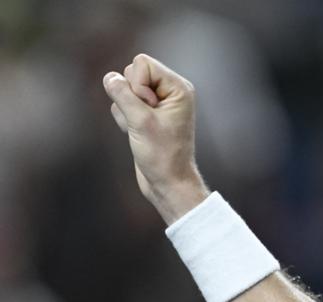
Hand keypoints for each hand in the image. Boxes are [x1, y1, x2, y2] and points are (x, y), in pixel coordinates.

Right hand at [103, 54, 208, 223]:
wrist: (168, 183)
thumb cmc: (162, 156)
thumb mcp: (140, 121)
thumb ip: (122, 94)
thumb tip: (109, 77)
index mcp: (178, 88)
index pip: (142, 63)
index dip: (137, 84)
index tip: (149, 109)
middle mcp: (169, 92)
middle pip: (131, 72)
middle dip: (130, 95)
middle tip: (146, 121)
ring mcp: (157, 103)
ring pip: (124, 89)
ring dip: (125, 109)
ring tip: (141, 130)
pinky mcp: (146, 114)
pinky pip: (121, 104)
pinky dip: (123, 119)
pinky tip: (136, 135)